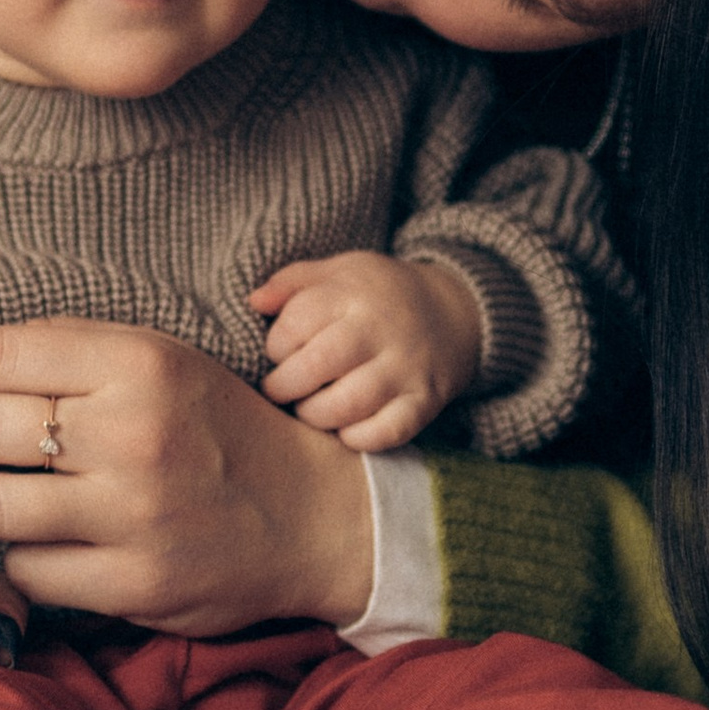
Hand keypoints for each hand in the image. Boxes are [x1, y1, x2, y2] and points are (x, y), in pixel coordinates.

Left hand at [0, 318, 374, 635]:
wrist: (312, 514)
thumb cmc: (215, 427)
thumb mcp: (160, 360)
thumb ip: (64, 351)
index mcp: (135, 363)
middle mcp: (132, 434)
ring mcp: (132, 515)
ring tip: (0, 491)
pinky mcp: (132, 583)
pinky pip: (25, 571)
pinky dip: (22, 557)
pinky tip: (49, 540)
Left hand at [252, 253, 482, 450]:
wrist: (454, 311)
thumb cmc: (380, 294)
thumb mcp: (340, 271)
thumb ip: (293, 282)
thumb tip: (254, 301)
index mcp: (354, 292)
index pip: (297, 322)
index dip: (277, 345)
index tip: (279, 353)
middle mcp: (381, 329)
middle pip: (318, 364)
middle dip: (284, 386)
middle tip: (280, 390)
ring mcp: (405, 367)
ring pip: (347, 404)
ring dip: (314, 415)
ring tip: (308, 408)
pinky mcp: (424, 400)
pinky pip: (386, 432)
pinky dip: (357, 438)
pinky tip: (345, 429)